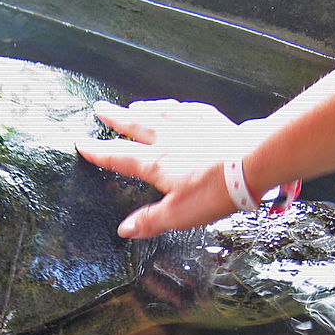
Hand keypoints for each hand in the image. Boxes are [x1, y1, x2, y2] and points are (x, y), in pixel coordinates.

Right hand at [75, 100, 252, 237]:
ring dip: (143, 109)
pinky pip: (186, 109)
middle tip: (99, 109)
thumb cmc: (215, 190)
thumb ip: (150, 221)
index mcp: (156, 163)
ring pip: (159, 113)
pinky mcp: (211, 120)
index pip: (120, 157)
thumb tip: (124, 229)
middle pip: (135, 125)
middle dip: (115, 119)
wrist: (251, 163)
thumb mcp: (178, 215)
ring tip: (132, 106)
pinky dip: (175, 106)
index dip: (99, 152)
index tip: (82, 143)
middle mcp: (168, 139)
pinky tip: (176, 106)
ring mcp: (189, 125)